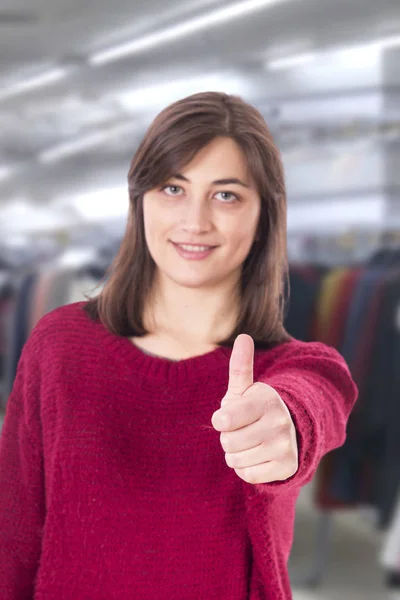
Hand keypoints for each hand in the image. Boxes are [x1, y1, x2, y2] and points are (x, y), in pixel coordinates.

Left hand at [211, 334, 297, 484]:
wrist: (290, 430)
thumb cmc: (256, 408)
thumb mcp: (246, 388)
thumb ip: (240, 366)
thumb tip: (243, 337)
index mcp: (265, 400)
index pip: (225, 420)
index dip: (220, 420)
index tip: (226, 416)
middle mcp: (279, 422)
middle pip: (227, 442)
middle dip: (228, 438)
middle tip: (242, 430)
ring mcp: (285, 446)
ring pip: (236, 460)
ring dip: (237, 454)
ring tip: (250, 442)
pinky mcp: (287, 467)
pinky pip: (248, 475)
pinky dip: (247, 468)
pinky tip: (258, 455)